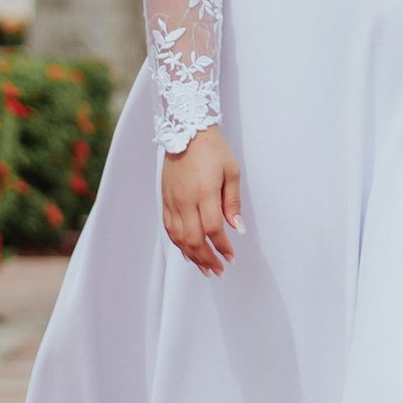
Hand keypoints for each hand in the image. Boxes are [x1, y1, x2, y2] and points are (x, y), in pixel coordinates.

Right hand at [163, 127, 242, 275]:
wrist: (186, 131)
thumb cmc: (214, 150)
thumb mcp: (232, 171)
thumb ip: (233, 202)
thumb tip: (238, 228)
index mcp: (205, 192)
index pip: (213, 229)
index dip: (222, 246)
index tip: (231, 257)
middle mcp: (185, 200)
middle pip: (194, 239)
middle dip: (207, 259)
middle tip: (219, 270)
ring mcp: (172, 201)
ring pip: (179, 238)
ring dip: (192, 257)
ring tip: (205, 268)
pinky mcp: (165, 200)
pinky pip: (169, 229)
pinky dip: (178, 244)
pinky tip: (187, 252)